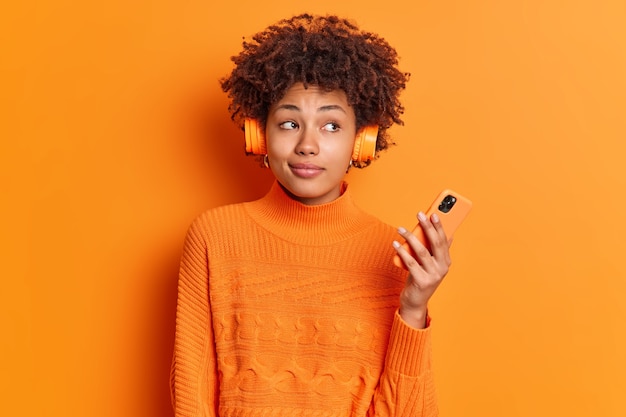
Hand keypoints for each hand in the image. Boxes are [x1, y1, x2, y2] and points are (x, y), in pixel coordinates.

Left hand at [393, 211, 451, 328]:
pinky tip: (395, 243)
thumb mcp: (430, 264)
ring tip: (400, 228)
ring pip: (421, 251)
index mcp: (446, 261)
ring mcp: (433, 275)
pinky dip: (402, 251)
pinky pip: (410, 263)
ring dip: (410, 238)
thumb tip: (447, 234)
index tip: (434, 214)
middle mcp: (442, 268)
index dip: (439, 226)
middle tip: (419, 215)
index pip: (444, 240)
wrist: (415, 301)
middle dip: (427, 227)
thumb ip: (437, 250)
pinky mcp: (421, 281)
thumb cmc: (421, 278)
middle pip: (435, 243)